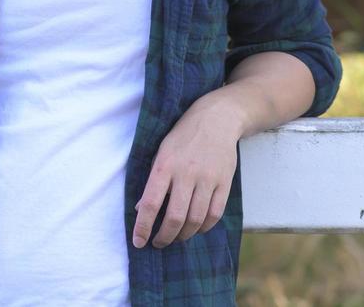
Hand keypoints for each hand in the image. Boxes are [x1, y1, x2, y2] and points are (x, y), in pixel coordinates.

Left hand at [131, 94, 241, 249]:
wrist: (216, 119)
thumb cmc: (182, 137)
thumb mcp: (160, 152)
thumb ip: (152, 181)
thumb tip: (140, 209)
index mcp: (165, 165)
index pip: (150, 203)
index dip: (143, 226)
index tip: (138, 242)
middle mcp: (186, 173)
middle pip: (175, 217)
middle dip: (164, 237)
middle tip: (158, 243)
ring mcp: (208, 179)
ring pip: (195, 219)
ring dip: (183, 235)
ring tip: (176, 238)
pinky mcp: (225, 183)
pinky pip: (215, 214)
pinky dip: (204, 227)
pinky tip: (196, 229)